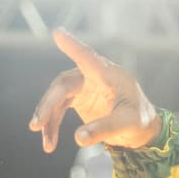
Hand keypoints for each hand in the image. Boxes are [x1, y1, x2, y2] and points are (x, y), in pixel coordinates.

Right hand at [28, 29, 160, 152]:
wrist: (141, 127)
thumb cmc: (139, 120)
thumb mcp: (127, 125)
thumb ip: (104, 129)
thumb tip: (78, 138)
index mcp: (109, 75)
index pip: (88, 58)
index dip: (73, 46)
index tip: (58, 33)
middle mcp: (93, 76)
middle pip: (63, 84)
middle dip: (48, 104)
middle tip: (36, 124)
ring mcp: (84, 86)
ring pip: (57, 97)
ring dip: (48, 119)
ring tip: (47, 144)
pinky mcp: (79, 98)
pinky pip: (59, 108)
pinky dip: (53, 124)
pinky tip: (50, 142)